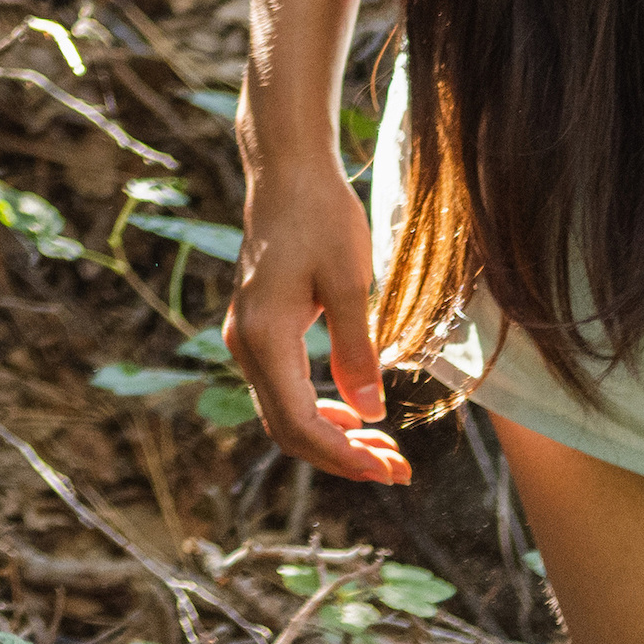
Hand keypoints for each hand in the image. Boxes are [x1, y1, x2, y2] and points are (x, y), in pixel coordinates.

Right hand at [227, 157, 413, 486]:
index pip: (298, 422)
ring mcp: (246, 337)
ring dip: (332, 438)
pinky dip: (318, 412)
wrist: (287, 172)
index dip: (342, 456)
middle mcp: (245, 344)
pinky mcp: (257, 328)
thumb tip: (371, 414)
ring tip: (384, 450)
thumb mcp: (349, 281)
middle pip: (287, 428)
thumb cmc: (321, 216)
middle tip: (398, 471)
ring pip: (283, 412)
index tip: (389, 471)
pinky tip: (352, 415)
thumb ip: (356, 350)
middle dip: (341, 457)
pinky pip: (282, 389)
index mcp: (264, 336)